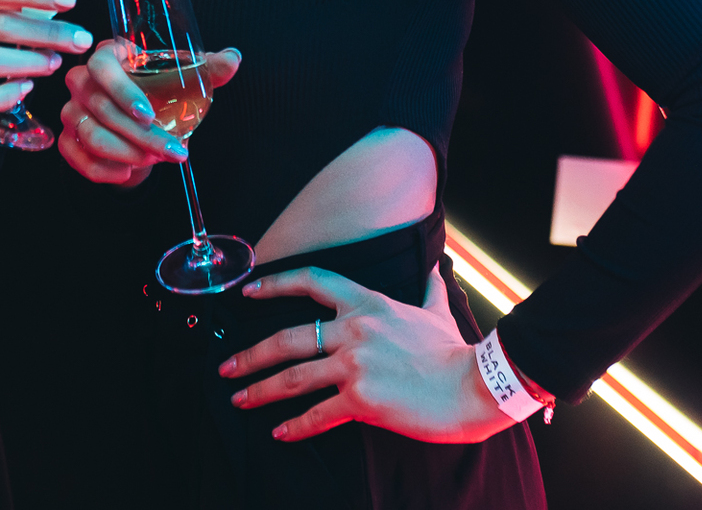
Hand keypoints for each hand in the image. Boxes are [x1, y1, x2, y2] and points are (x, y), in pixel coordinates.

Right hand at [58, 41, 239, 184]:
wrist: (138, 124)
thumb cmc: (158, 93)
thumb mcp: (183, 79)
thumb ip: (208, 68)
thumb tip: (233, 58)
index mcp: (107, 56)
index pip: (101, 66)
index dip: (122, 91)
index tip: (150, 114)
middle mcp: (82, 80)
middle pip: (103, 108)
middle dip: (142, 135)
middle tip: (174, 150)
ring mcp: (71, 110)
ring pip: (91, 136)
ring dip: (127, 153)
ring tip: (156, 159)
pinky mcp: (67, 139)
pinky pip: (78, 157)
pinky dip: (104, 170)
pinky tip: (128, 172)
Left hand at [218, 264, 511, 444]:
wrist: (474, 385)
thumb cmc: (454, 351)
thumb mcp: (435, 311)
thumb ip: (428, 288)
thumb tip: (434, 269)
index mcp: (367, 304)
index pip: (312, 280)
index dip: (275, 283)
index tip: (247, 291)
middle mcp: (354, 329)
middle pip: (287, 337)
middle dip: (250, 354)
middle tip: (227, 367)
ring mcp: (354, 364)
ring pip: (293, 376)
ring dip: (260, 390)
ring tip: (239, 399)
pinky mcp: (361, 399)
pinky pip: (318, 414)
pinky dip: (296, 426)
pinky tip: (280, 433)